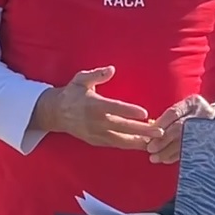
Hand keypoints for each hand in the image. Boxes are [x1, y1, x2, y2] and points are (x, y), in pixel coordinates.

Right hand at [32, 66, 161, 148]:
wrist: (55, 113)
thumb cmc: (71, 93)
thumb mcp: (80, 79)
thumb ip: (96, 74)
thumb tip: (111, 69)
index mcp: (94, 105)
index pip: (115, 108)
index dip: (130, 111)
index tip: (145, 113)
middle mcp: (96, 121)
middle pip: (122, 127)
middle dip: (142, 130)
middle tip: (159, 131)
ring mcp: (96, 133)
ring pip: (121, 140)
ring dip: (138, 141)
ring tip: (155, 141)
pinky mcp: (96, 141)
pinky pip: (115, 145)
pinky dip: (129, 145)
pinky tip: (142, 145)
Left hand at [146, 95, 214, 163]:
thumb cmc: (193, 113)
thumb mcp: (184, 108)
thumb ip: (169, 117)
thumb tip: (150, 131)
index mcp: (192, 102)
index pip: (174, 112)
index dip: (161, 123)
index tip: (149, 133)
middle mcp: (201, 113)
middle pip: (179, 128)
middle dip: (163, 140)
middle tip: (150, 148)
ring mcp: (206, 127)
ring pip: (184, 141)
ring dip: (168, 151)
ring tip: (155, 158)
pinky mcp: (208, 140)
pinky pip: (191, 150)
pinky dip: (177, 156)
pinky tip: (166, 160)